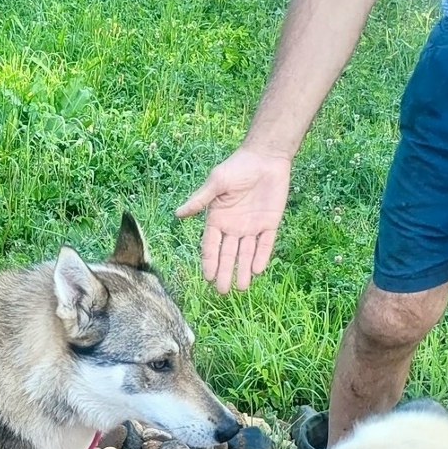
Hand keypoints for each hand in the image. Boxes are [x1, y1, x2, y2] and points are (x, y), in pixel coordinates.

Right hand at [176, 148, 291, 292]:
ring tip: (241, 287)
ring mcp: (252, 227)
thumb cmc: (237, 167)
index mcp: (217, 219)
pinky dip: (261, 256)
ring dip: (243, 270)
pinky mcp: (270, 224)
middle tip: (223, 290)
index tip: (208, 276)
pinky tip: (257, 270)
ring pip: (246, 253)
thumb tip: (178, 214)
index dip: (209, 261)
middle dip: (225, 272)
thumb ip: (200, 200)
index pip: (211, 245)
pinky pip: (265, 244)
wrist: (265, 157)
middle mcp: (233, 227)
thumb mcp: (216, 182)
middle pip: (228, 254)